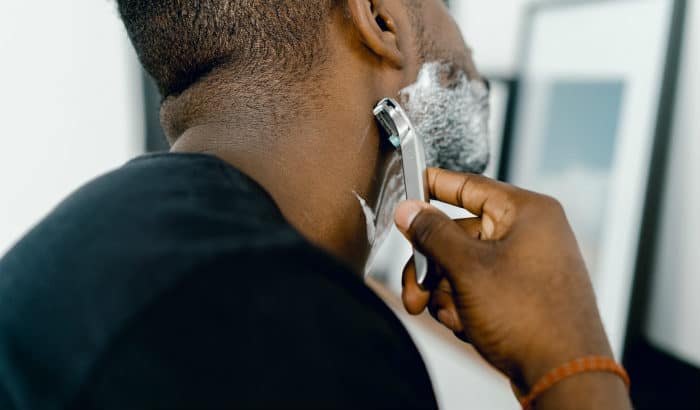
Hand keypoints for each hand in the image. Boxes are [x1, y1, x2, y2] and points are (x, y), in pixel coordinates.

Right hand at [394, 168, 614, 392]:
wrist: (564, 375)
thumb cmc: (531, 318)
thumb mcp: (468, 269)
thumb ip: (432, 234)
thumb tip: (409, 210)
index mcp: (526, 213)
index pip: (470, 185)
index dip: (435, 185)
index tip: (411, 184)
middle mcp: (529, 234)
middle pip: (458, 235)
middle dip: (431, 267)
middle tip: (415, 290)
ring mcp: (526, 265)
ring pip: (463, 266)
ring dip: (445, 292)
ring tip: (448, 315)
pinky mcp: (522, 294)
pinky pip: (478, 287)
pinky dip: (464, 305)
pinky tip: (466, 325)